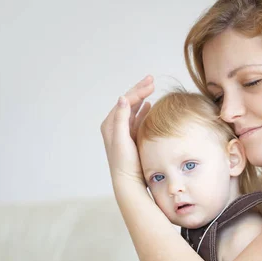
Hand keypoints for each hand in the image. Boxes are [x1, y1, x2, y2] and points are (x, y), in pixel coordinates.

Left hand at [100, 75, 154, 189]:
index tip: (151, 84)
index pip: (125, 101)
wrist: (128, 181)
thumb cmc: (124, 162)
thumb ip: (122, 118)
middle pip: (128, 103)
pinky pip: (137, 120)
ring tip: (151, 88)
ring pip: (133, 110)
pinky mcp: (131, 139)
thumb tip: (123, 98)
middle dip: (140, 90)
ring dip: (142, 98)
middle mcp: (115, 126)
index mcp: (110, 124)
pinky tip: (149, 106)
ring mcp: (123, 132)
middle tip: (151, 79)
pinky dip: (143, 111)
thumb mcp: (121, 139)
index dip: (137, 91)